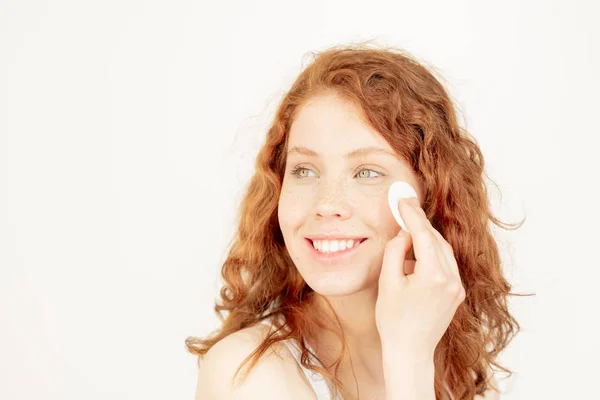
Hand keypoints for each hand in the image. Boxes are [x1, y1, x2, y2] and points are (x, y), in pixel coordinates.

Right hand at [375, 197, 465, 357]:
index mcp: (434, 276)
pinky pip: (446, 264)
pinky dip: (432, 254)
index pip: (424, 235)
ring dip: (426, 238)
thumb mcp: (388, 282)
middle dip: (420, 224)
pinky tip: (417, 254)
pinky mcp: (457, 293)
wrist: (410, 351)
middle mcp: (451, 280)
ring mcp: (457, 287)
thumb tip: (404, 234)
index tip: (403, 201)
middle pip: (436, 240)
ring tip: (407, 231)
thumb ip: (396, 252)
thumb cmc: (394, 321)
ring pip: (443, 251)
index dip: (412, 215)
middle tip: (405, 207)